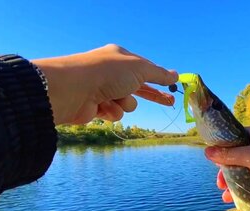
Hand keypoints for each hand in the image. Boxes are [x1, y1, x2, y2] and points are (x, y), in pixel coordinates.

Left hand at [32, 44, 177, 124]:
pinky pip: (114, 113)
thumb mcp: (139, 69)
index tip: (173, 88)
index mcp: (120, 58)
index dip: (159, 79)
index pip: (145, 69)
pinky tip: (102, 106)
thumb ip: (159, 74)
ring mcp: (103, 90)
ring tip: (114, 98)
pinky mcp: (96, 107)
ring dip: (125, 103)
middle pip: (139, 87)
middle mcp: (111, 73)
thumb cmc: (107, 73)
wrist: (73, 89)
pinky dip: (112, 111)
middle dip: (153, 95)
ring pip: (127, 103)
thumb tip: (176, 75)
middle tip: (170, 102)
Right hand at [205, 125, 249, 209]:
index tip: (214, 166)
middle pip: (235, 156)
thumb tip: (207, 152)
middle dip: (227, 172)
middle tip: (220, 185)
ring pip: (244, 169)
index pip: (231, 140)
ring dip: (235, 182)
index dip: (220, 153)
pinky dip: (246, 185)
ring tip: (227, 197)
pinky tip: (239, 197)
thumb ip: (228, 155)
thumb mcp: (249, 157)